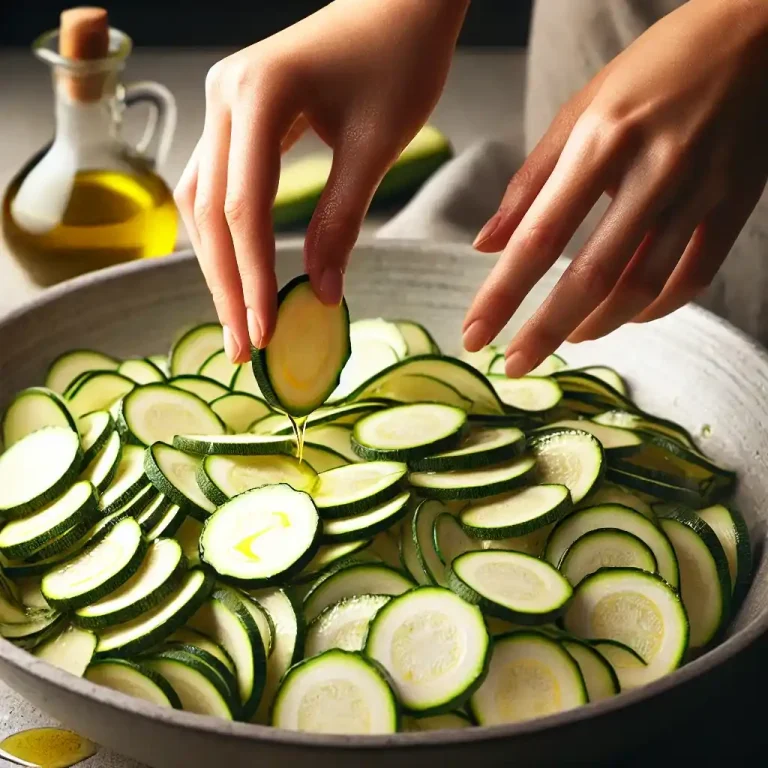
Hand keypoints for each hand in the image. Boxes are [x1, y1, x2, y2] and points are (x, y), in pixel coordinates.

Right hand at [175, 0, 467, 361]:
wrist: (400, 3)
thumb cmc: (400, 59)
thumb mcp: (376, 145)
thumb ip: (341, 220)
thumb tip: (319, 293)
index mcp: (258, 94)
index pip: (244, 206)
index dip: (252, 276)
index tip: (264, 333)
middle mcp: (223, 95)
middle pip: (211, 209)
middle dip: (228, 283)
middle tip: (242, 347)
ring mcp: (223, 103)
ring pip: (203, 200)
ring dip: (220, 264)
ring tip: (239, 321)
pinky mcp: (235, 115)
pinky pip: (218, 184)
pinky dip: (228, 234)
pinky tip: (239, 274)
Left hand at [464, 0, 767, 376]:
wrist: (759, 29)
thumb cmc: (655, 66)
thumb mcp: (581, 109)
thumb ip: (531, 181)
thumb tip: (485, 246)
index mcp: (602, 139)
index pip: (539, 236)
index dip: (503, 294)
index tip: (475, 335)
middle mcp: (654, 168)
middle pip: (591, 276)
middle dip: (545, 331)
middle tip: (515, 364)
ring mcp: (702, 189)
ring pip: (644, 286)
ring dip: (597, 324)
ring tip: (567, 335)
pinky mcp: (737, 203)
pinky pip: (693, 277)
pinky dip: (654, 308)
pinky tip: (626, 316)